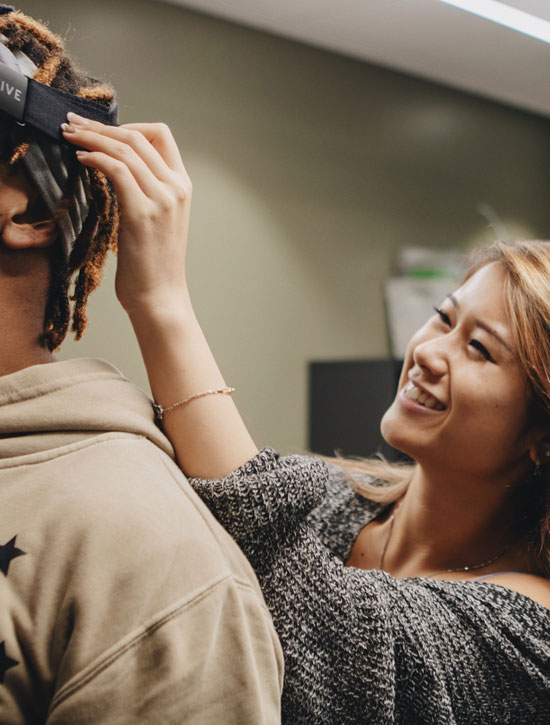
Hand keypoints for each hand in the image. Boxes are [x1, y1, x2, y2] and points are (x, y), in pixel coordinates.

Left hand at [62, 114, 191, 318]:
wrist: (159, 296)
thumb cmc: (154, 264)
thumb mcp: (158, 219)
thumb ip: (147, 190)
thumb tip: (115, 167)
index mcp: (183, 187)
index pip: (161, 135)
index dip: (129, 125)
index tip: (102, 130)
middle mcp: (176, 188)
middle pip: (138, 136)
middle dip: (100, 125)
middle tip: (73, 124)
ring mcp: (162, 199)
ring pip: (125, 148)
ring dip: (91, 137)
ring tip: (69, 136)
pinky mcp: (142, 213)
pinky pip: (116, 169)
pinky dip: (95, 158)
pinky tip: (81, 160)